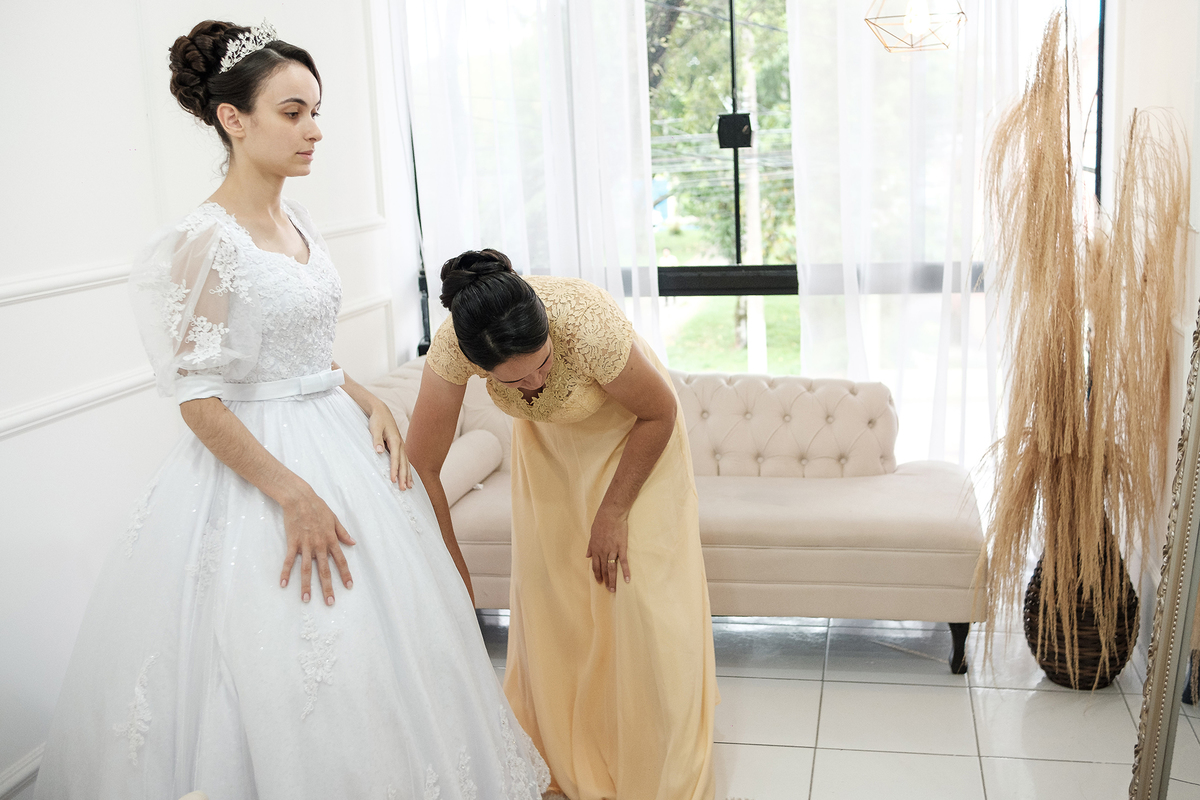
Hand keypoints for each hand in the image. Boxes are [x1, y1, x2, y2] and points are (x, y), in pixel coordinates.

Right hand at [279, 486, 354, 604]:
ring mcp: (305, 545)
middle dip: (327, 587)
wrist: (300, 498)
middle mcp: (319, 545)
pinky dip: (285, 572)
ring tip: (306, 600)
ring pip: (306, 569)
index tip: (349, 586)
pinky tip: (283, 584)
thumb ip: (343, 533)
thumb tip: (353, 543)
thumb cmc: (318, 507)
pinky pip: (289, 560)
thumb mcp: (334, 519)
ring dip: (306, 585)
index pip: (340, 560)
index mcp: (331, 540)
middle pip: (324, 570)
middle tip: (330, 602)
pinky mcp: (292, 543)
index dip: (345, 574)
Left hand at [370, 403, 412, 488]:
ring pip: (406, 463)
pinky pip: (405, 461)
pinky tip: (409, 478)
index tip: (393, 480)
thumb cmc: (377, 420)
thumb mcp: (374, 428)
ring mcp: (401, 446)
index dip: (394, 470)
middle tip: (403, 489)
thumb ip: (376, 440)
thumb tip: (379, 451)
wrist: (382, 411)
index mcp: (395, 441)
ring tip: (409, 487)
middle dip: (404, 477)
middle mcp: (400, 444)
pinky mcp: (400, 447)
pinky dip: (408, 470)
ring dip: (408, 475)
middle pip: (404, 463)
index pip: (395, 459)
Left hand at [585, 506, 630, 592]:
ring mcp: (612, 550)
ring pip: (611, 569)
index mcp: (595, 549)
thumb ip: (590, 546)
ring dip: (612, 580)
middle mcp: (602, 552)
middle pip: (603, 569)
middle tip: (608, 590)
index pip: (595, 565)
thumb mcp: (592, 534)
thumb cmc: (601, 522)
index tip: (599, 581)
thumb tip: (587, 556)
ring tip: (614, 589)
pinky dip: (625, 572)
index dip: (597, 575)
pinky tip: (626, 580)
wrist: (611, 514)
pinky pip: (623, 562)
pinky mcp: (621, 548)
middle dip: (605, 580)